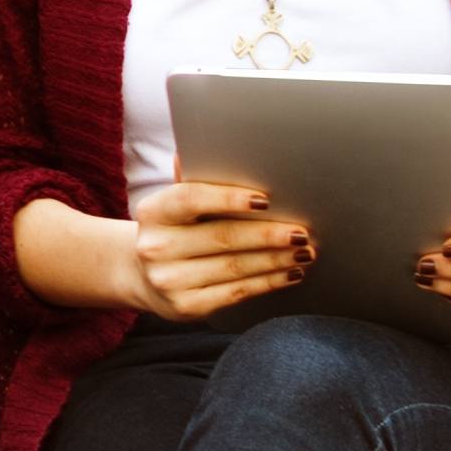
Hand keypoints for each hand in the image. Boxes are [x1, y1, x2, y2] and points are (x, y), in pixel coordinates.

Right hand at [123, 180, 305, 322]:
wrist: (145, 276)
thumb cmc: (174, 230)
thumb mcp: (174, 204)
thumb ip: (194, 178)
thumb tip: (216, 144)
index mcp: (153, 212)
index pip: (191, 198)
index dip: (229, 198)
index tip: (265, 199)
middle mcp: (155, 247)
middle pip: (222, 237)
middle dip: (268, 234)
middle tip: (301, 231)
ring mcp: (169, 280)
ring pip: (234, 267)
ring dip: (275, 259)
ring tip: (304, 252)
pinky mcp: (186, 306)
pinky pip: (236, 292)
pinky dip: (268, 282)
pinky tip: (289, 273)